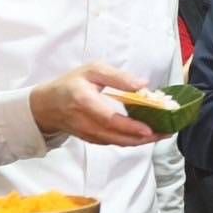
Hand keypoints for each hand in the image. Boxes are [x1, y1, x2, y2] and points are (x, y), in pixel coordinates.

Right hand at [29, 63, 161, 147]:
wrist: (47, 105)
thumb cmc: (71, 83)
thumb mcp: (92, 70)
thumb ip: (117, 76)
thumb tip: (143, 85)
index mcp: (84, 100)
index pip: (108, 118)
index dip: (129, 126)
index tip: (149, 128)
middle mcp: (85, 121)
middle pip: (116, 135)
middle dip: (143, 137)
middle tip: (166, 131)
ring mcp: (87, 134)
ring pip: (116, 142)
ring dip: (140, 141)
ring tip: (162, 134)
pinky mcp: (91, 139)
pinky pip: (113, 143)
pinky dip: (131, 141)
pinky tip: (146, 136)